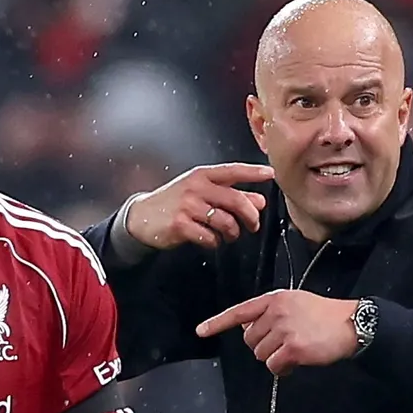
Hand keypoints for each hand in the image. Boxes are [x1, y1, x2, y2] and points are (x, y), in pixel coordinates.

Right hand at [126, 163, 274, 249]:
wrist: (142, 217)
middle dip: (250, 216)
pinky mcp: (181, 225)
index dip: (253, 172)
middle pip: (236, 200)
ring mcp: (188, 206)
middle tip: (254, 225)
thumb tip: (258, 201)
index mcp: (202, 176)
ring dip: (233, 232)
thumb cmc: (174, 202)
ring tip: (230, 235)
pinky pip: (210, 237)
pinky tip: (210, 240)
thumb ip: (228, 194)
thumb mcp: (200, 192)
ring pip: (226, 221)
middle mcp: (196, 187)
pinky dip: (215, 242)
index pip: (233, 171)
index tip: (270, 174)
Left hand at [195, 290, 358, 375]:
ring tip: (295, 350)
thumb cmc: (323, 315)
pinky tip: (297, 362)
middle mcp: (276, 312)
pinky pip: (273, 366)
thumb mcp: (294, 303)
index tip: (200, 331)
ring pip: (260, 355)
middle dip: (263, 346)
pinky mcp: (293, 348)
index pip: (239, 312)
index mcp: (274, 299)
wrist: (352, 323)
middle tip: (285, 343)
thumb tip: (247, 330)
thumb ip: (270, 313)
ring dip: (274, 358)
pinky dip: (282, 368)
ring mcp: (284, 329)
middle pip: (249, 340)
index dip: (218, 323)